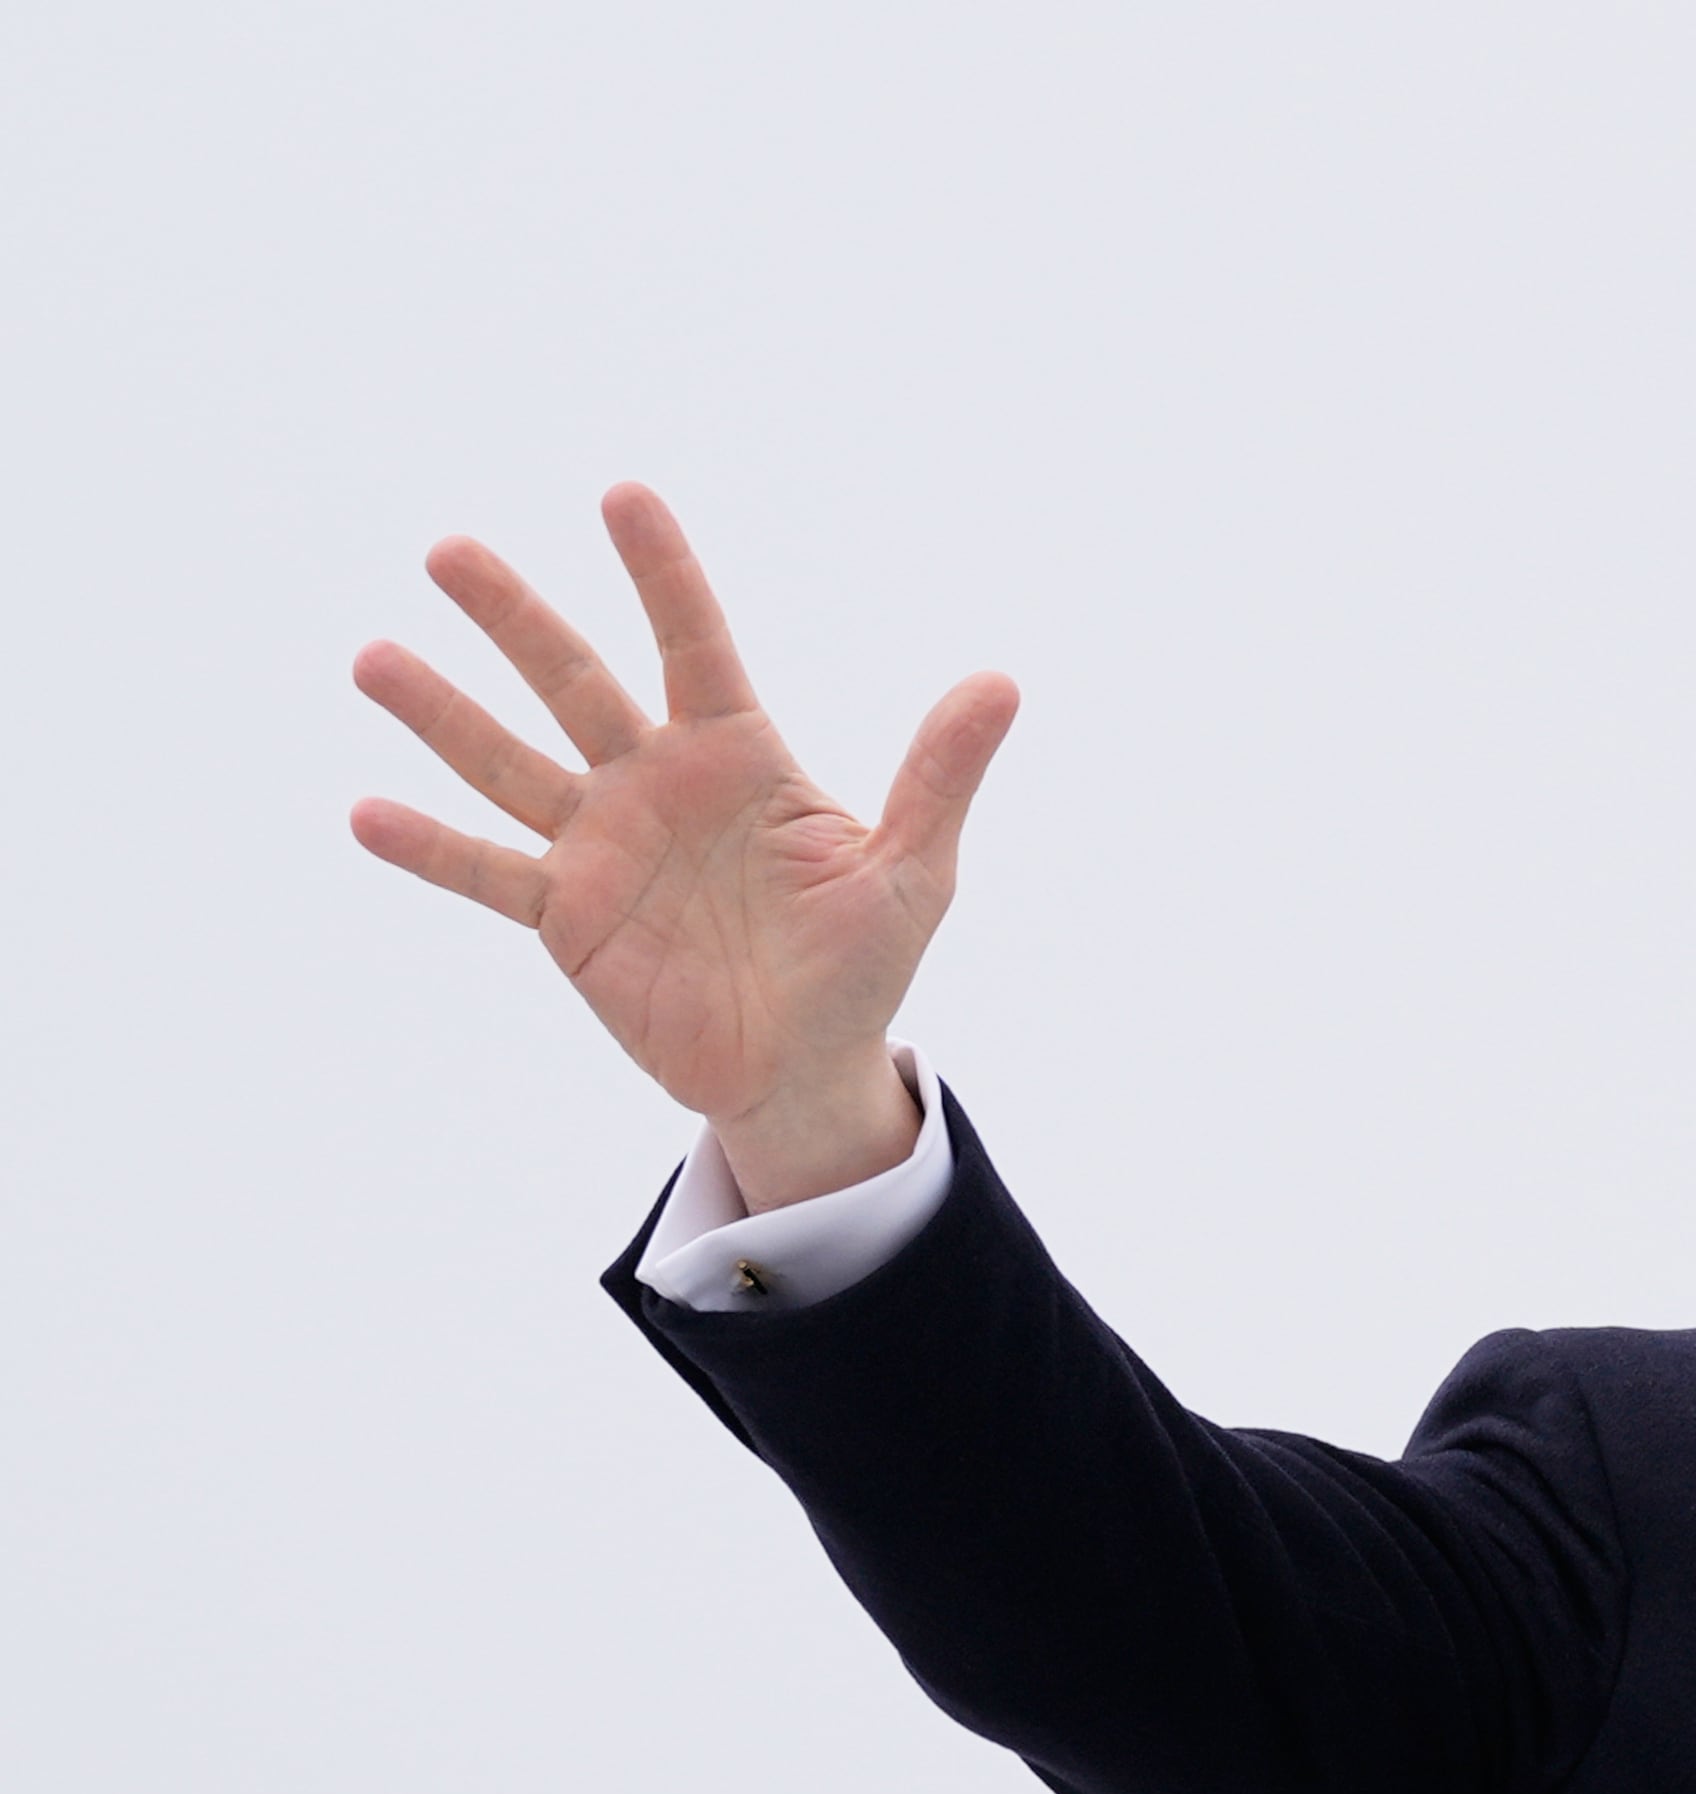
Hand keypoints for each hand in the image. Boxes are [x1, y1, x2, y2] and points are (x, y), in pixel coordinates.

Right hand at [350, 483, 1018, 1209]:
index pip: (695, 644)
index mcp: (740, 757)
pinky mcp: (568, 918)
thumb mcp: (910, 870)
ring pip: (512, 763)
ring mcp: (603, 846)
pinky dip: (431, 848)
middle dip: (515, 619)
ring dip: (444, 715)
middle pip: (577, 683)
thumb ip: (938, 775)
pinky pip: (491, 874)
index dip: (662, 574)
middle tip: (448, 551)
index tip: (622, 496)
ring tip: (374, 656)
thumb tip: (1000, 682)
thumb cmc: (864, 962)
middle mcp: (657, 783)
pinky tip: (366, 811)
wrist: (804, 1066)